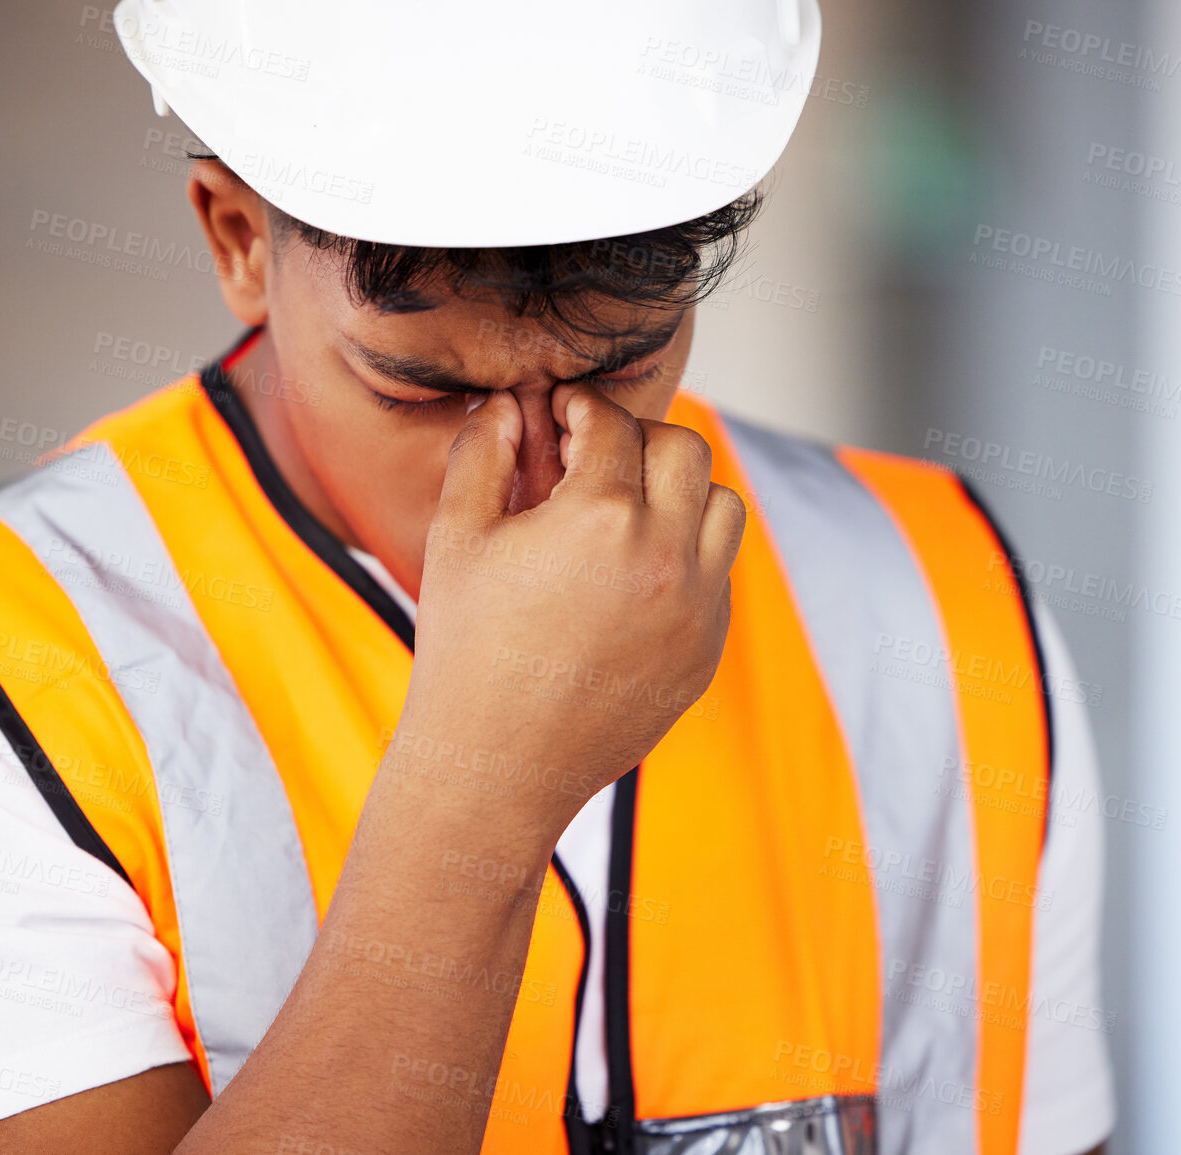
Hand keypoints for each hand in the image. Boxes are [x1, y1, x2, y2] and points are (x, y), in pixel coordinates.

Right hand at [399, 384, 744, 835]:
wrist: (497, 764)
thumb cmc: (466, 649)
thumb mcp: (457, 538)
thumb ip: (483, 453)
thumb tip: (510, 406)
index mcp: (601, 518)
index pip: (613, 424)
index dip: (582, 407)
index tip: (562, 413)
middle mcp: (664, 555)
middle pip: (684, 450)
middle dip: (638, 439)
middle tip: (595, 456)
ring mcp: (695, 606)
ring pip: (722, 507)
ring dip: (681, 491)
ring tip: (627, 508)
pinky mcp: (705, 649)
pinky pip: (718, 574)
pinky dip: (687, 554)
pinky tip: (632, 571)